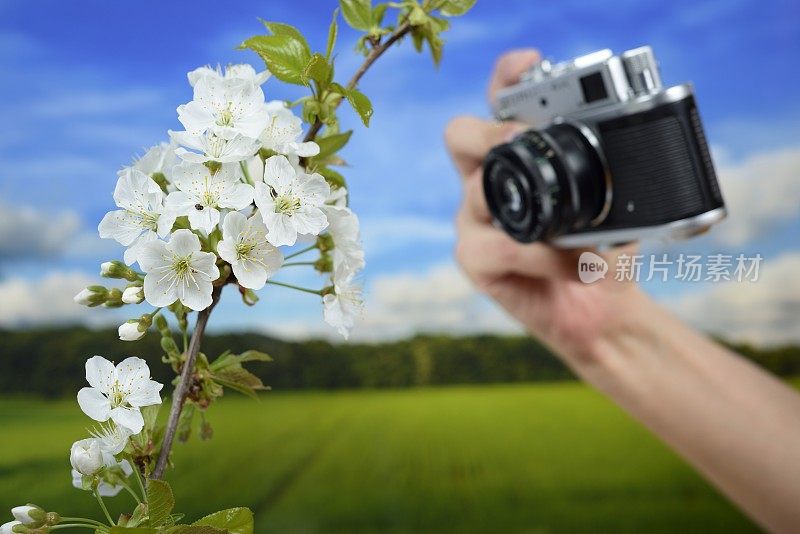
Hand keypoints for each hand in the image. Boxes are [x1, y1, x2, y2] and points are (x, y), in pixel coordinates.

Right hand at [445, 49, 643, 363]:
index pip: (497, 105)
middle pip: (459, 135)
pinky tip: (574, 265)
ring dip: (537, 209)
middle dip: (488, 130)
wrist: (600, 308)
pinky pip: (498, 247)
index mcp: (515, 158)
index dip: (504, 80)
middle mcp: (486, 181)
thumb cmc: (602, 248)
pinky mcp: (475, 261)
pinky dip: (543, 256)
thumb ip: (609, 173)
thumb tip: (633, 144)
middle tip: (521, 137)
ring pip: (477, 193)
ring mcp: (474, 221)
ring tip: (583, 235)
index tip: (528, 64)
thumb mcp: (613, 204)